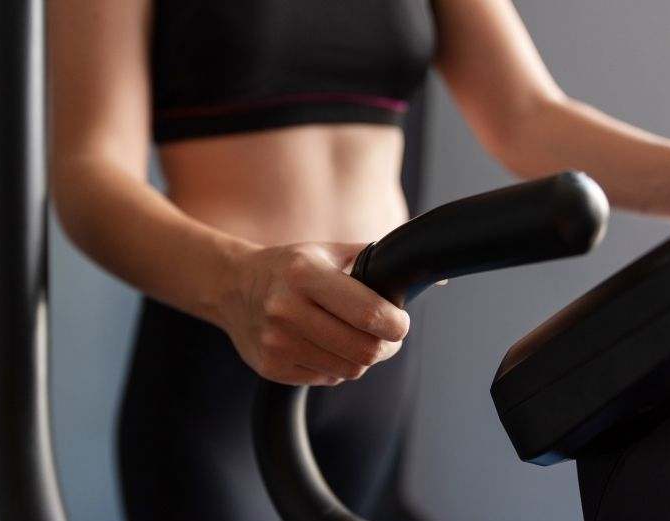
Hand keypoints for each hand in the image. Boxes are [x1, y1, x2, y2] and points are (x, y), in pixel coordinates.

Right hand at [221, 242, 410, 385]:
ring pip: (349, 369)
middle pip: (364, 350)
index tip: (399, 322)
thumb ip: (380, 260)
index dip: (397, 325)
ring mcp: (277, 342)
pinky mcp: (271, 368)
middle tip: (387, 336)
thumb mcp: (330, 251)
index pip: (369, 314)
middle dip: (386, 346)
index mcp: (305, 274)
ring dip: (362, 357)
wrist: (232, 287)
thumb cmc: (290, 267)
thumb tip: (437, 277)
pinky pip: (326, 379)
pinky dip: (335, 366)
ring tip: (352, 337)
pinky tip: (324, 345)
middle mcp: (287, 309)